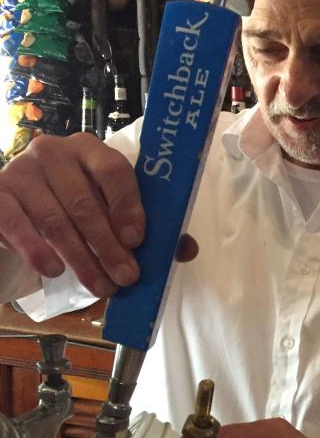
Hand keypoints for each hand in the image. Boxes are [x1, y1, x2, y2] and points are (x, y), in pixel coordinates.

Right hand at [0, 134, 143, 296]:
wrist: (19, 205)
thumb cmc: (76, 205)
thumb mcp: (111, 208)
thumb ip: (147, 225)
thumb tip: (185, 249)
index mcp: (90, 150)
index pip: (113, 170)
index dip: (128, 206)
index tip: (137, 240)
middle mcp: (53, 152)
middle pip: (85, 203)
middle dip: (108, 246)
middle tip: (126, 277)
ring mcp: (21, 171)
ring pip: (55, 221)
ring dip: (81, 259)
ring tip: (101, 287)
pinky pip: (16, 224)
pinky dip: (37, 251)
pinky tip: (54, 271)